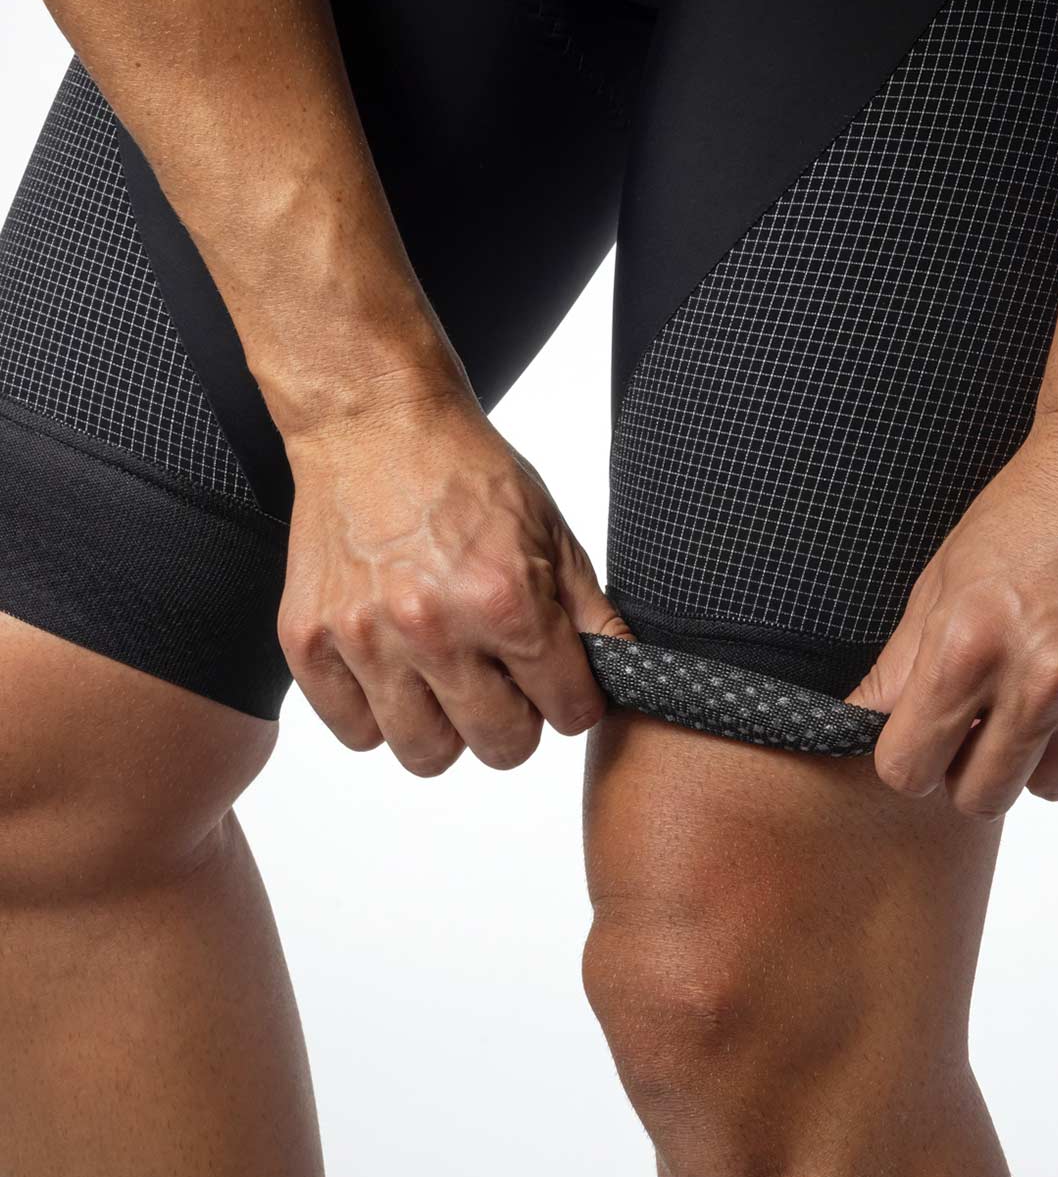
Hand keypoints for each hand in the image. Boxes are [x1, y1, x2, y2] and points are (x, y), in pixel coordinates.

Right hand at [276, 385, 629, 775]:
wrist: (373, 423)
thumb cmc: (463, 470)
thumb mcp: (551, 532)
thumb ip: (591, 612)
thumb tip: (630, 672)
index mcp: (506, 600)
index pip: (568, 710)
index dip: (573, 702)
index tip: (561, 687)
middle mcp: (435, 629)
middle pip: (500, 746)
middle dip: (517, 724)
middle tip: (505, 687)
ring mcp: (366, 639)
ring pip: (425, 754)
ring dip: (446, 730)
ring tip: (447, 683)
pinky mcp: (309, 641)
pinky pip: (355, 732)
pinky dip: (378, 716)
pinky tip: (395, 674)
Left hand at [847, 410, 1057, 818]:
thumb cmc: (1030, 508)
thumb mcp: (942, 578)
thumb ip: (900, 666)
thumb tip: (858, 722)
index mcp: (970, 650)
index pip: (910, 772)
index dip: (912, 758)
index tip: (926, 736)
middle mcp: (1045, 681)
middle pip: (982, 798)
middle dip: (973, 768)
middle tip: (986, 719)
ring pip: (1057, 784)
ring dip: (1045, 750)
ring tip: (1050, 683)